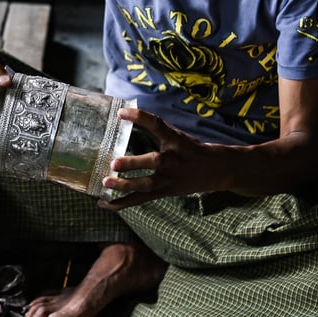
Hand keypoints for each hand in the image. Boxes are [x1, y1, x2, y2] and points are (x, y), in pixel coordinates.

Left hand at [98, 107, 218, 208]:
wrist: (214, 171)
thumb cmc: (189, 149)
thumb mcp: (177, 135)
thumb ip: (155, 128)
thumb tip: (126, 114)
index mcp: (175, 140)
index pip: (157, 125)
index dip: (140, 117)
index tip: (121, 113)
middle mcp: (172, 160)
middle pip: (153, 162)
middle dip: (133, 163)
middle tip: (114, 163)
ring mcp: (167, 179)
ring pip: (145, 185)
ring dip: (125, 185)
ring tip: (105, 182)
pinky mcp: (162, 192)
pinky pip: (139, 200)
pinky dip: (121, 203)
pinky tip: (103, 203)